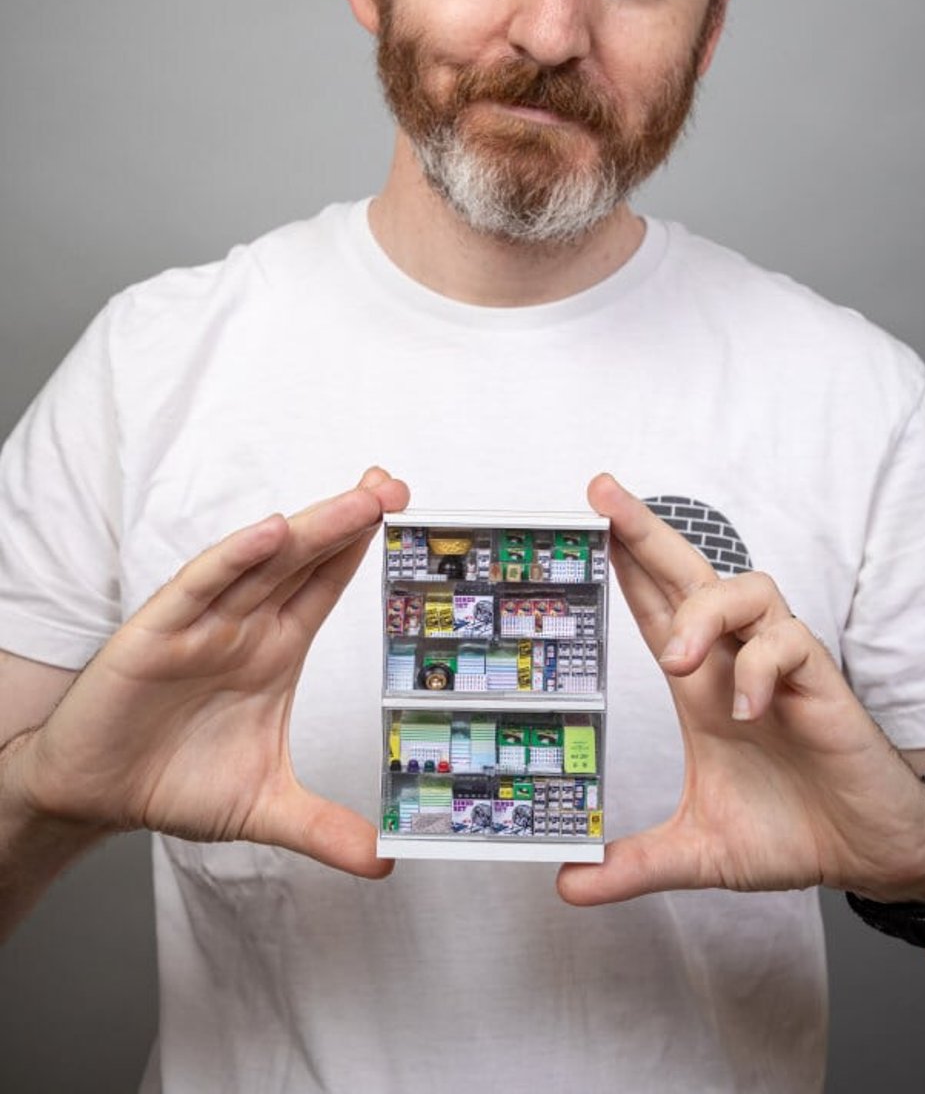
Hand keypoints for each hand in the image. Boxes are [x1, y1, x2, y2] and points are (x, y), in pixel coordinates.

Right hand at [15, 467, 408, 878]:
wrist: (95, 794)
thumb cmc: (174, 781)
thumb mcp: (264, 807)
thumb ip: (323, 828)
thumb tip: (383, 861)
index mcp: (275, 647)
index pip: (327, 583)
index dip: (362, 546)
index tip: (405, 509)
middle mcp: (245, 624)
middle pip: (306, 559)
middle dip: (351, 520)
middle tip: (395, 486)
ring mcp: (203, 623)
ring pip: (263, 563)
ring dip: (311, 528)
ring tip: (359, 499)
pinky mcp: (156, 634)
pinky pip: (199, 587)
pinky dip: (233, 558)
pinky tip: (270, 533)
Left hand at [558, 474, 924, 906]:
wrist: (867, 854)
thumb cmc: (791, 832)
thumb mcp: (698, 852)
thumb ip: (633, 863)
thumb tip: (566, 883)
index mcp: (700, 685)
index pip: (654, 608)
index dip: (622, 565)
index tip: (581, 523)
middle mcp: (734, 660)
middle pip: (690, 572)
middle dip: (646, 532)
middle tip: (603, 495)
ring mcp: (779, 665)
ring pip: (745, 589)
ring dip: (705, 611)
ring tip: (679, 659)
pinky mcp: (820, 683)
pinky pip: (789, 646)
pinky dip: (762, 669)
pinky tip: (749, 709)